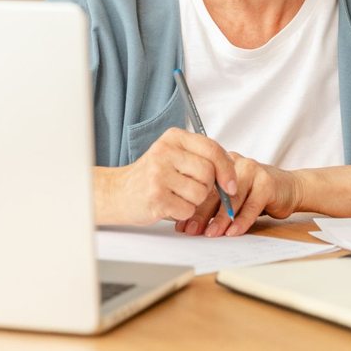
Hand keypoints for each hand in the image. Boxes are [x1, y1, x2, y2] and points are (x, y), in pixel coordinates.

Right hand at [95, 128, 237, 225]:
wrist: (117, 193)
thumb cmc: (151, 176)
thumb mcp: (173, 156)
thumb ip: (200, 158)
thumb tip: (233, 174)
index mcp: (173, 138)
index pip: (212, 149)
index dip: (227, 169)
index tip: (231, 185)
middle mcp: (164, 152)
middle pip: (208, 172)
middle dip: (208, 187)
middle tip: (193, 190)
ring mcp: (158, 174)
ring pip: (200, 193)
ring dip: (195, 201)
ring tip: (178, 196)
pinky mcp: (156, 197)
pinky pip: (188, 209)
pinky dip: (183, 212)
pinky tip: (169, 205)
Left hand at [175, 152, 301, 236]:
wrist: (289, 188)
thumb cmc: (255, 194)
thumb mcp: (231, 197)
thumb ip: (213, 204)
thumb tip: (188, 224)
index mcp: (221, 164)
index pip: (202, 186)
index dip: (191, 206)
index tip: (182, 225)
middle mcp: (234, 164)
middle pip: (214, 191)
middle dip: (201, 214)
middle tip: (192, 231)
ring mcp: (252, 170)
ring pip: (232, 198)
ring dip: (220, 219)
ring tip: (211, 234)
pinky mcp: (267, 182)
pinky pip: (251, 205)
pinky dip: (241, 220)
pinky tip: (234, 232)